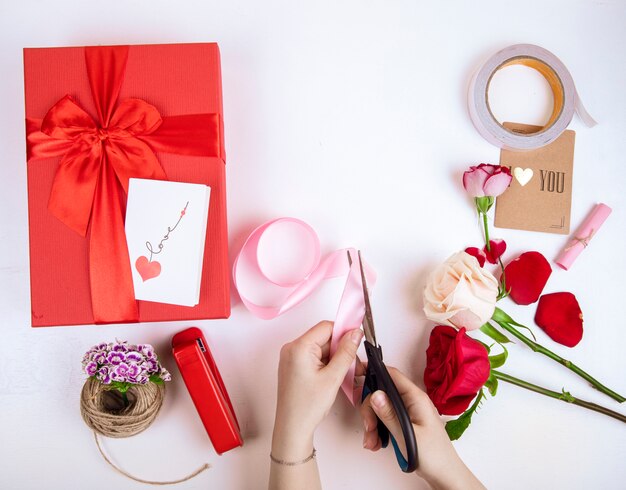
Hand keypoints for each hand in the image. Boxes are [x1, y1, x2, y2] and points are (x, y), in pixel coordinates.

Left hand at [272, 321, 362, 460]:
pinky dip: (326, 363)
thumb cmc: (306, 407)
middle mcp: (292, 349)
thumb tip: (355, 333)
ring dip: (335, 357)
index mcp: (298, 347)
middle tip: (352, 364)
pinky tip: (333, 375)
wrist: (292, 428)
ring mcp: (291, 357)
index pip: (326, 327)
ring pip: (320, 348)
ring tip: (342, 374)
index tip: (357, 338)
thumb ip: (346, 352)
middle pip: (323, 337)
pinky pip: (314, 356)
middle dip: (340, 348)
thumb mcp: (333, 377)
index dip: (343, 332)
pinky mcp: (294, 365)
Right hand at [360, 367, 484, 489]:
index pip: (391, 374)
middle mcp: (412, 401)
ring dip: (372, 423)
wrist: (445, 475)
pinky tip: (377, 443)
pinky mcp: (405, 422)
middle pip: (382, 393)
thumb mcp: (407, 435)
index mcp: (416, 398)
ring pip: (381, 408)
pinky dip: (378, 430)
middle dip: (370, 409)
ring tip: (372, 441)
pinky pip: (386, 419)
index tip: (358, 375)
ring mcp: (408, 412)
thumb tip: (375, 394)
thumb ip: (389, 414)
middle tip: (368, 426)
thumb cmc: (434, 456)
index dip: (373, 371)